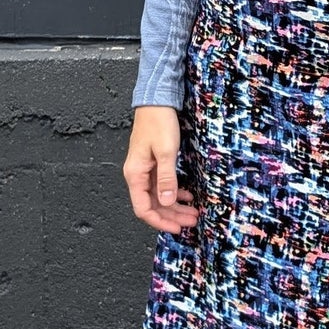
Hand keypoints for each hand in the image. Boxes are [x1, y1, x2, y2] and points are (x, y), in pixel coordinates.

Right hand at [123, 105, 200, 232]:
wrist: (156, 100)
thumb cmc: (158, 121)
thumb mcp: (166, 151)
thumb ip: (167, 178)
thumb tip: (167, 202)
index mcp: (135, 174)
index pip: (143, 209)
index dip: (160, 221)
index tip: (177, 228)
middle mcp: (138, 175)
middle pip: (153, 205)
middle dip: (172, 216)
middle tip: (191, 221)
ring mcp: (146, 170)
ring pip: (159, 196)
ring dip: (175, 206)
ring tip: (193, 213)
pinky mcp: (154, 164)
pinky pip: (162, 185)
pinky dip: (175, 192)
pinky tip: (187, 195)